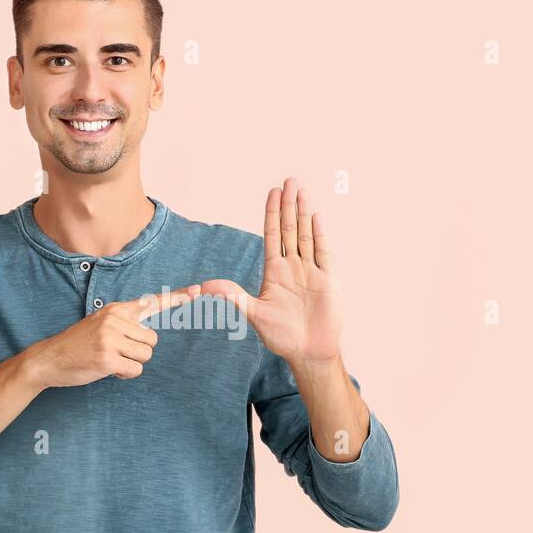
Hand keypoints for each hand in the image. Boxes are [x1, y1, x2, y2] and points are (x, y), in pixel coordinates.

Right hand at [25, 284, 201, 386]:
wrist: (49, 358)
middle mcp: (115, 320)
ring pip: (146, 355)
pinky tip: (108, 370)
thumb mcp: (100, 323)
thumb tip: (149, 330)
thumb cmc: (78, 344)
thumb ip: (125, 322)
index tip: (198, 291)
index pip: (152, 303)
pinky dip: (125, 375)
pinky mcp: (107, 358)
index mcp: (116, 309)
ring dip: (132, 363)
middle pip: (153, 340)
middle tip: (117, 353)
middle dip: (139, 351)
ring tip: (110, 360)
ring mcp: (110, 338)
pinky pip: (135, 370)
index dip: (177, 297)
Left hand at [199, 178, 341, 364]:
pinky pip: (323, 252)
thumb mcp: (254, 314)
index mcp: (274, 272)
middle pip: (291, 229)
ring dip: (304, 213)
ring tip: (302, 191)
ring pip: (307, 236)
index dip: (272, 214)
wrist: (308, 352)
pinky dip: (320, 235)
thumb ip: (233, 297)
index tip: (272, 192)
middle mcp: (293, 267)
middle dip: (289, 205)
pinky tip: (316, 217)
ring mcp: (311, 272)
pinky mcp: (327, 280)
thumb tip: (205, 287)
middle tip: (289, 180)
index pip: (273, 236)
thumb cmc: (281, 335)